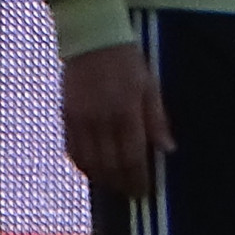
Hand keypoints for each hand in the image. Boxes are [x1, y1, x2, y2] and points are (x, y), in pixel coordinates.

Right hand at [62, 40, 173, 197]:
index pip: (132, 157)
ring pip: (88, 161)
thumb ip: (157, 120)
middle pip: (109, 164)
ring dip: (102, 178)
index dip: (138, 178)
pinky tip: (91, 170)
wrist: (93, 40)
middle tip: (132, 194)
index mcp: (126, 112)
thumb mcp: (151, 87)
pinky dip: (81, 164)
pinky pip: (71, 148)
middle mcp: (101, 119)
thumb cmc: (128, 62)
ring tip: (115, 186)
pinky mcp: (66, 115)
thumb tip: (168, 149)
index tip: (145, 192)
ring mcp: (80, 119)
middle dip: (122, 183)